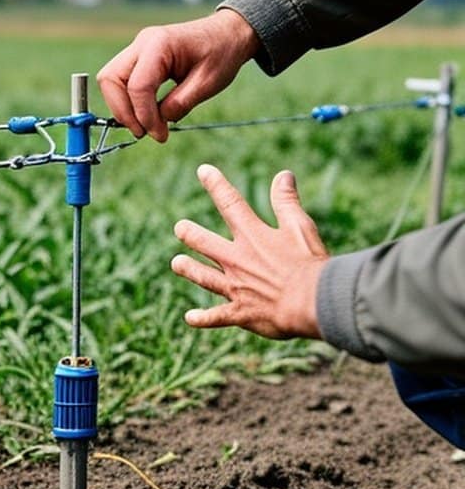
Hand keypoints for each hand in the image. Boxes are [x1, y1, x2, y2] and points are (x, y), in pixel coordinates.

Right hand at [96, 9, 259, 141]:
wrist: (226, 34)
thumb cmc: (221, 53)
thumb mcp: (209, 82)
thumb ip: (181, 103)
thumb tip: (159, 122)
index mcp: (160, 44)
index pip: (138, 85)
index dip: (144, 115)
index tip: (160, 134)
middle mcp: (142, 43)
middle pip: (110, 80)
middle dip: (123, 111)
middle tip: (144, 132)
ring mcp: (137, 50)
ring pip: (110, 82)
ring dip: (122, 108)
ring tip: (146, 127)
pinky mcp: (138, 60)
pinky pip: (119, 83)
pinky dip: (128, 103)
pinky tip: (147, 116)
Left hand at [171, 165, 328, 338]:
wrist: (311, 302)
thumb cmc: (309, 263)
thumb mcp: (300, 227)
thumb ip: (287, 202)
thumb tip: (283, 175)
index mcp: (252, 236)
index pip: (230, 204)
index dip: (216, 185)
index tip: (203, 171)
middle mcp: (237, 260)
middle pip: (206, 243)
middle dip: (191, 234)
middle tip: (179, 228)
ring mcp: (236, 287)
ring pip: (204, 276)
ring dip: (189, 269)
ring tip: (176, 263)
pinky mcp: (240, 312)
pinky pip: (216, 316)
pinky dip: (202, 318)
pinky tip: (189, 318)